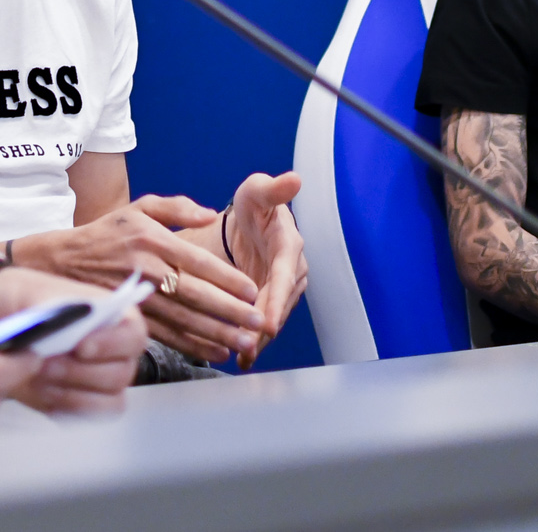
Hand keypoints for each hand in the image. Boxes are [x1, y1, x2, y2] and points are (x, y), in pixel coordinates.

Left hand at [0, 266, 145, 413]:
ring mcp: (102, 380)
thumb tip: (64, 321)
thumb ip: (53, 306)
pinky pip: (88, 417)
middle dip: (79, 372)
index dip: (112, 344)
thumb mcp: (32, 292)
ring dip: (70, 393)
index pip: (133, 335)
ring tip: (36, 377)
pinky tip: (40, 394)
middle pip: (120, 374)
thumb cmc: (23, 301)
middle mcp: (117, 351)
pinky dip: (64, 408)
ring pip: (108, 401)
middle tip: (44, 364)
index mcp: (115, 316)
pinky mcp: (83, 403)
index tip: (80, 347)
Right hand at [10, 197, 264, 364]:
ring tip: (245, 343)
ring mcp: (138, 297)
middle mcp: (147, 269)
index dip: (228, 279)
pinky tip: (215, 352)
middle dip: (231, 312)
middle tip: (258, 323)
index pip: (199, 262)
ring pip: (185, 320)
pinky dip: (193, 346)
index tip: (252, 290)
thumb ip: (177, 207)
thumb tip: (210, 214)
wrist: (61, 262)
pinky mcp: (130, 317)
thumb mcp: (138, 208)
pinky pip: (167, 335)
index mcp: (153, 240)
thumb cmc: (105, 234)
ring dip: (217, 334)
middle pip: (196, 295)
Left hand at [215, 171, 306, 366]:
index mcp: (288, 244)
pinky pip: (265, 320)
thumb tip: (295, 179)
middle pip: (279, 302)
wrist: (248, 220)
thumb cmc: (253, 203)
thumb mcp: (257, 191)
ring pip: (273, 315)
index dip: (277, 299)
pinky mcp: (271, 298)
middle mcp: (291, 270)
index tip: (269, 322)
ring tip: (243, 356)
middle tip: (249, 346)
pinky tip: (243, 359)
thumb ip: (273, 188)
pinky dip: (255, 339)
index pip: (285, 275)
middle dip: (265, 326)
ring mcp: (282, 287)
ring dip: (259, 337)